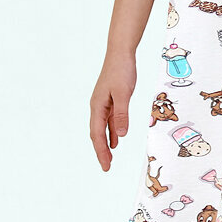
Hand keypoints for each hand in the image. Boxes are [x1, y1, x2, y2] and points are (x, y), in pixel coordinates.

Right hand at [90, 54, 136, 170]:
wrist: (121, 53)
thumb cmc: (121, 71)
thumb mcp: (124, 93)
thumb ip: (122, 114)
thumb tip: (121, 135)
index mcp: (97, 106)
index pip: (97, 134)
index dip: (101, 151)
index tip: (105, 166)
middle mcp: (97, 107)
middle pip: (97, 134)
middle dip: (101, 151)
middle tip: (106, 168)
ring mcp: (104, 104)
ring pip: (103, 128)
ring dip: (106, 143)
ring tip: (109, 159)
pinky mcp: (111, 100)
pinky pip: (110, 120)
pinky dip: (112, 131)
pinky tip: (117, 140)